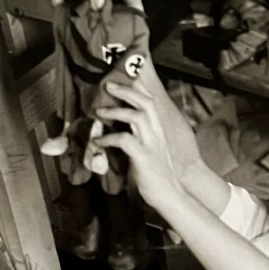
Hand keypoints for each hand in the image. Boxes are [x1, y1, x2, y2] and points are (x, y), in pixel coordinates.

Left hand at [94, 83, 184, 211]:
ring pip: (138, 116)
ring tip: (99, 112)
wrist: (170, 195)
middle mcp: (157, 134)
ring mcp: (152, 145)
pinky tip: (98, 142)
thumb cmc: (158, 174)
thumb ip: (141, 137)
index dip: (139, 85)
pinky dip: (108, 138)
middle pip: (146, 102)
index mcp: (159, 130)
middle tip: (108, 85)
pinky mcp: (144, 158)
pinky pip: (125, 141)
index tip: (125, 74)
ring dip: (116, 111)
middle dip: (126, 90)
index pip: (151, 100)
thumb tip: (124, 129)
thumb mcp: (151, 150)